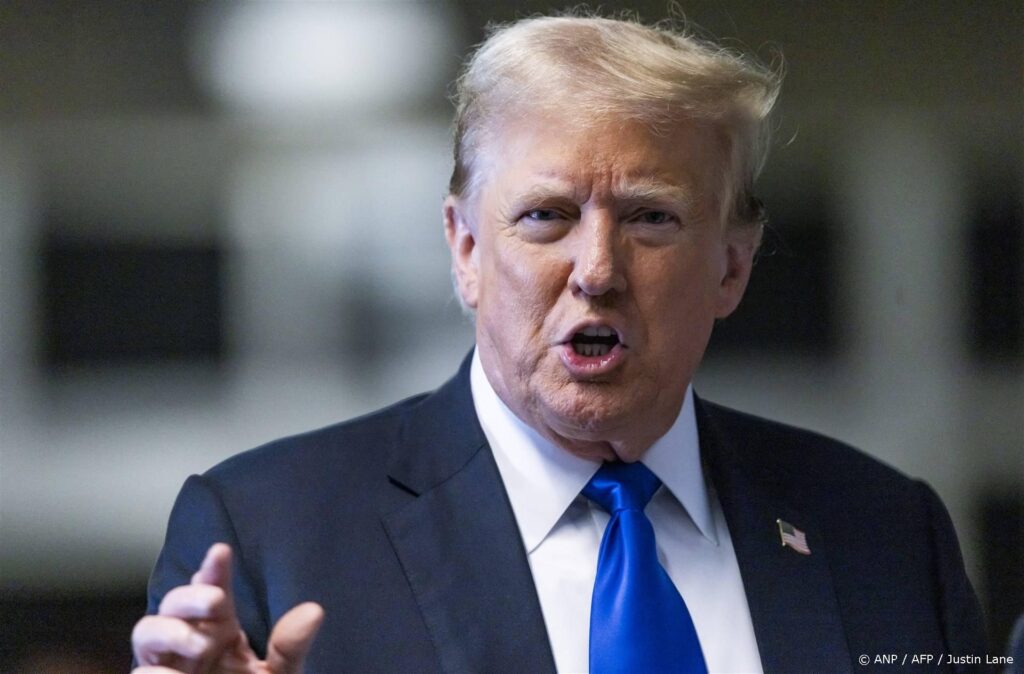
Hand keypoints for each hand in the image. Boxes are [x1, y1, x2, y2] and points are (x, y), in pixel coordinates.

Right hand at [132, 543, 323, 673]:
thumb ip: (290, 648)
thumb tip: (314, 611)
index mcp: (222, 631)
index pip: (214, 591)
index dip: (214, 570)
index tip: (221, 551)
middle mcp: (192, 642)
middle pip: (174, 604)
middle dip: (191, 596)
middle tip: (215, 601)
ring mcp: (170, 666)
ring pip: (146, 632)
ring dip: (167, 630)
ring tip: (199, 644)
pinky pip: (142, 673)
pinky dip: (154, 671)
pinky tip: (170, 673)